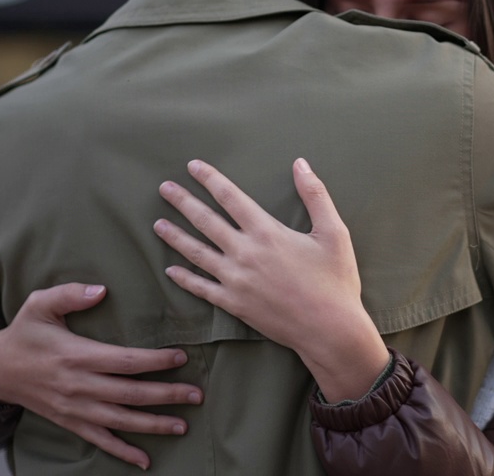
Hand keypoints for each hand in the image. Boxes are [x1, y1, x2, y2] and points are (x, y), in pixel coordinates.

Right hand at [0, 283, 202, 470]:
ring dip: (154, 425)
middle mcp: (78, 386)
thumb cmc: (24, 333)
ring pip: (121, 421)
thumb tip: (101, 290)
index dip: (155, 361)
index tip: (181, 357)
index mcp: (76, 356)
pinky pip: (100, 441)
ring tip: (183, 425)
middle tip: (196, 395)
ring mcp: (75, 409)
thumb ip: (69, 294)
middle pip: (130, 394)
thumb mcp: (39, 305)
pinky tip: (145, 460)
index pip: (124, 361)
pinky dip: (123, 452)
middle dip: (166, 396)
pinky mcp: (70, 422)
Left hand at [155, 158, 389, 402]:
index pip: (230, 196)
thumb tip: (300, 163)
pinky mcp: (234, 304)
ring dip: (175, 237)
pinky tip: (170, 270)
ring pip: (196, 253)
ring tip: (158, 224)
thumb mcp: (334, 232)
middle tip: (164, 189)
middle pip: (205, 221)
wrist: (329, 330)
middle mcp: (245, 253)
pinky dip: (184, 278)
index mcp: (267, 232)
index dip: (209, 178)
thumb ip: (315, 194)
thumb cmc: (336, 280)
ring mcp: (236, 280)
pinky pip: (201, 288)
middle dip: (183, 202)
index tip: (192, 166)